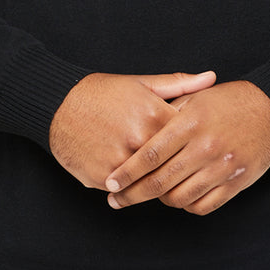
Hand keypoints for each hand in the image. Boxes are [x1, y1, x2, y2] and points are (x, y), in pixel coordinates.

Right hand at [49, 70, 216, 189]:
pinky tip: (135, 182)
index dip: (193, 144)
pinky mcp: (103, 178)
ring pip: (151, 183)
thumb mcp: (142, 83)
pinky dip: (132, 188)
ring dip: (156, 183)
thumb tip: (212, 78)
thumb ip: (179, 84)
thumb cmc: (103, 92)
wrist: (58, 106)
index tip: (196, 147)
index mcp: (155, 115)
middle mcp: (140, 140)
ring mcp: (121, 161)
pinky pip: (127, 191)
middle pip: (173, 166)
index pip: (189, 140)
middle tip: (184, 170)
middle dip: (179, 169)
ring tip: (161, 179)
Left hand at [103, 81, 269, 215]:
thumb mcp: (196, 99)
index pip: (150, 154)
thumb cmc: (228, 102)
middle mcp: (205, 147)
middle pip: (160, 181)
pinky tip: (178, 197)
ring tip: (150, 195)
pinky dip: (186, 205)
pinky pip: (203, 205)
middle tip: (116, 200)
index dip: (127, 172)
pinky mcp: (236, 183)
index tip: (110, 183)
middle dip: (132, 195)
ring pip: (180, 198)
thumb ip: (167, 114)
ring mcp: (222, 167)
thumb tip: (137, 132)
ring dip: (161, 200)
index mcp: (191, 123)